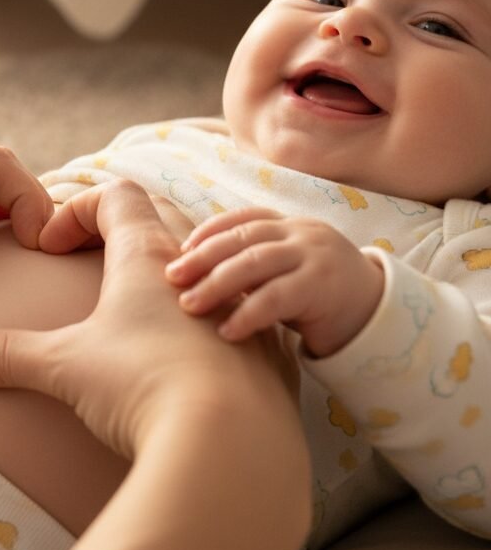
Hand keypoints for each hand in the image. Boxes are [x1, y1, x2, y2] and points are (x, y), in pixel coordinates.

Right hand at [0, 182, 300, 458]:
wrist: (233, 448)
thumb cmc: (144, 388)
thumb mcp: (64, 367)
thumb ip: (5, 356)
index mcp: (148, 256)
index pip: (117, 195)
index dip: (78, 208)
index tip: (52, 247)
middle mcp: (199, 270)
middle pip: (161, 216)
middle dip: (120, 229)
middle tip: (88, 262)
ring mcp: (239, 308)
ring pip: (207, 263)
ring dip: (169, 272)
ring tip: (139, 311)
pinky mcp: (267, 351)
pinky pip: (240, 312)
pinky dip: (209, 316)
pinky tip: (190, 355)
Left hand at [165, 207, 384, 356]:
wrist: (378, 315)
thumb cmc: (317, 296)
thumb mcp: (285, 271)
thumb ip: (251, 265)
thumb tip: (193, 273)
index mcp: (288, 226)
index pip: (241, 218)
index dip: (208, 232)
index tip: (179, 251)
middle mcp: (300, 234)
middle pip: (242, 239)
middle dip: (202, 258)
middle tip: (171, 278)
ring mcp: (313, 257)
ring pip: (255, 263)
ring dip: (216, 284)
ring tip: (189, 305)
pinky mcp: (322, 287)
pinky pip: (277, 298)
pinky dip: (247, 314)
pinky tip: (226, 331)